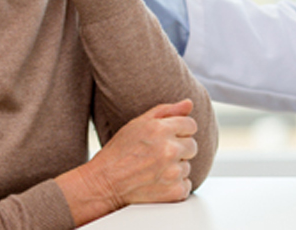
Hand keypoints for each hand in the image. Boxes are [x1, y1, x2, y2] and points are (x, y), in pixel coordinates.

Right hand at [56, 99, 197, 224]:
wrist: (104, 183)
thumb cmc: (118, 152)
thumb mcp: (138, 124)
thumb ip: (166, 111)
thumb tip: (188, 103)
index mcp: (161, 129)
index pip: (191, 125)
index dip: (180, 131)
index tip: (168, 138)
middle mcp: (169, 149)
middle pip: (192, 146)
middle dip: (179, 149)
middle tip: (158, 155)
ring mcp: (172, 172)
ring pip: (188, 166)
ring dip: (175, 168)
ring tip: (154, 169)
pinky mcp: (174, 192)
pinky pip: (186, 185)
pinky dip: (175, 186)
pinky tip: (158, 182)